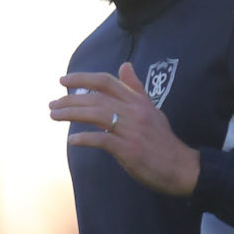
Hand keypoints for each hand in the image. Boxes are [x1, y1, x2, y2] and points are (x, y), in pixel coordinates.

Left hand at [50, 63, 200, 195]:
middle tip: (52, 104)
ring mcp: (132, 130)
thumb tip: (125, 65)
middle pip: (96, 97)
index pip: (106, 81)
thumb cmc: (163, 142)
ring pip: (96, 114)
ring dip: (71, 114)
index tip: (63, 81)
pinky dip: (84, 139)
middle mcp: (134, 111)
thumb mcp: (152, 110)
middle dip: (69, 99)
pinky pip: (102, 140)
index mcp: (138, 101)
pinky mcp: (129, 150)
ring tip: (54, 115)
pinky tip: (72, 140)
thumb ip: (136, 89)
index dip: (83, 78)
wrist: (181, 168)